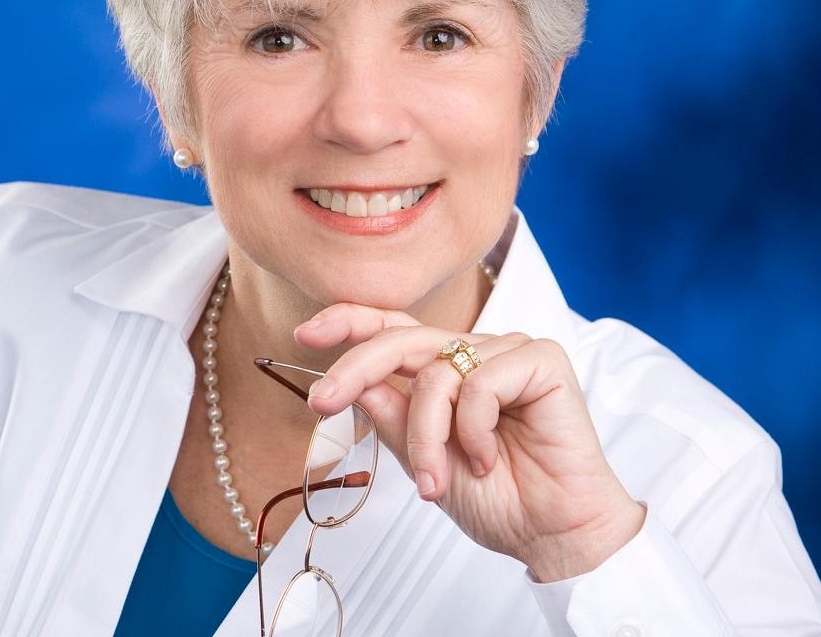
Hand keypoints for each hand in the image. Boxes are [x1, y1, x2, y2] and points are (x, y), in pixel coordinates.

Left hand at [294, 304, 645, 581]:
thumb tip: (354, 384)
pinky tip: (490, 457)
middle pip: (401, 339)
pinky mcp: (540, 359)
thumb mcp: (424, 459)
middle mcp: (475, 352)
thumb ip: (394, 416)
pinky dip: (472, 429)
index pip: (392, 328)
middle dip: (355, 369)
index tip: (303, 332)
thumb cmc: (499, 498)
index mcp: (447, 369)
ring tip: (437, 482)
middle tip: (322, 402)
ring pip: (435, 372)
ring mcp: (507, 352)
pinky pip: (479, 382)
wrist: (553, 534)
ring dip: (425, 435)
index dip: (348, 322)